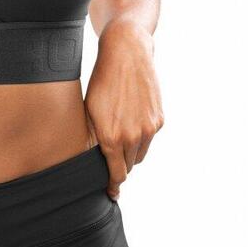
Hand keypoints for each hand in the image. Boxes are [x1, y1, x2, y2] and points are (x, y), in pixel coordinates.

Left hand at [84, 20, 163, 200]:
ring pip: (140, 154)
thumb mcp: (89, 109)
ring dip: (131, 150)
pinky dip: (141, 135)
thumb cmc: (102, 80)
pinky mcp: (158, 119)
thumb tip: (97, 158)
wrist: (126, 54)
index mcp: (110, 136)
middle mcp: (131, 137)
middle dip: (120, 164)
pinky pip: (148, 138)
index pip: (115, 173)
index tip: (111, 192)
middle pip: (128, 166)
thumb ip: (95, 136)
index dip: (113, 185)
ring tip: (120, 131)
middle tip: (111, 158)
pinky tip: (131, 117)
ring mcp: (148, 129)